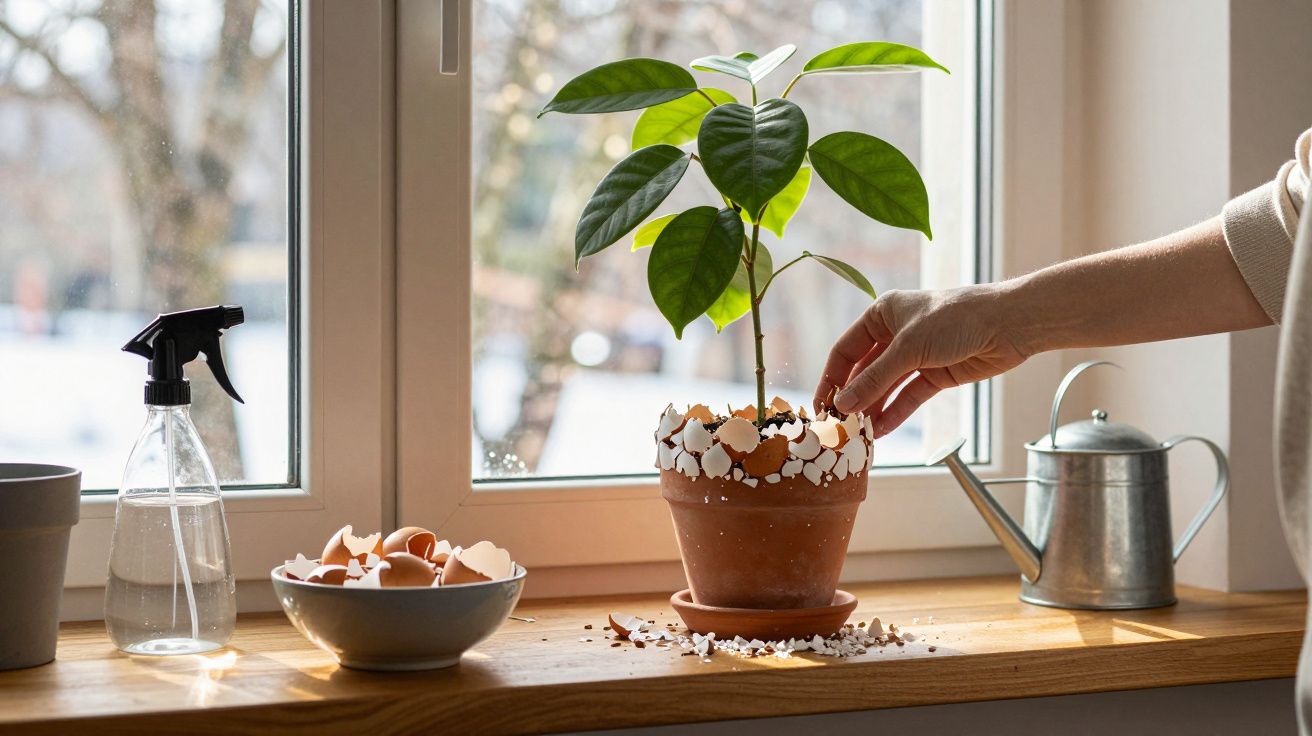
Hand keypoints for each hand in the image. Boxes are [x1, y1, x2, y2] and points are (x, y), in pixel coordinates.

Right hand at [815, 285, 1030, 437]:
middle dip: (853, 398)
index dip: (832, 378)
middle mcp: (895, 334)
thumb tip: (843, 404)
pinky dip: (895, 413)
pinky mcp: (935, 374)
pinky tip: (881, 431)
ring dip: (873, 409)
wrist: (1008, 324)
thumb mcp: (908, 348)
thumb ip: (874, 379)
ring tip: (858, 434)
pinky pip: (908, 397)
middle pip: (865, 371)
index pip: (846, 350)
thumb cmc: (956, 319)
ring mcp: (916, 356)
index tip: (822, 406)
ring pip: (886, 387)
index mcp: (882, 314)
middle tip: (839, 426)